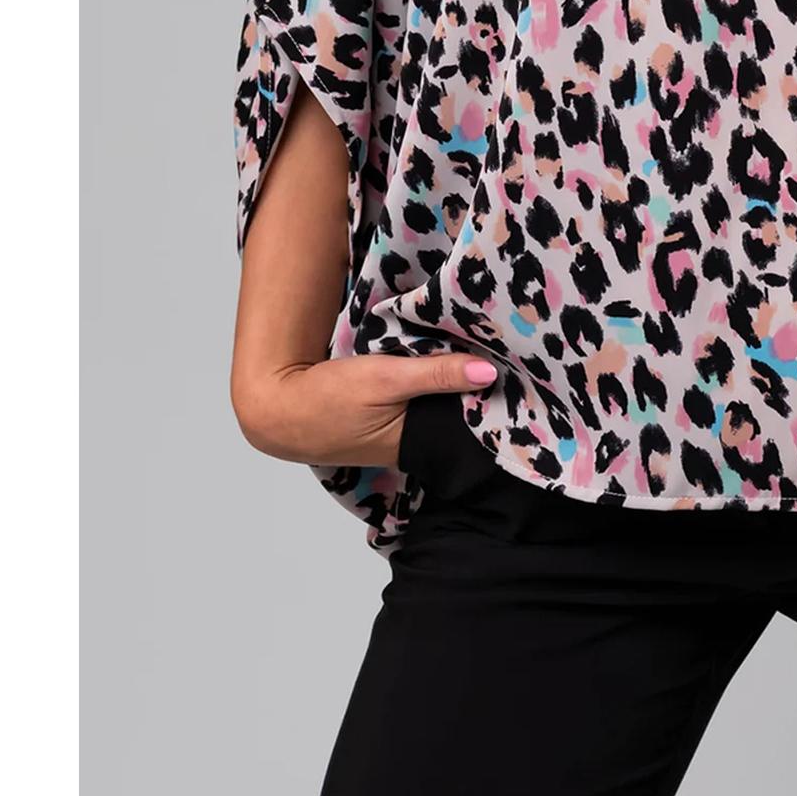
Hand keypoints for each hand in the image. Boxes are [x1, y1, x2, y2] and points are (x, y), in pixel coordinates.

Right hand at [236, 351, 498, 472]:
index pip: (469, 423)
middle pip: (456, 415)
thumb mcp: (386, 379)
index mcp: (417, 444)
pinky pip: (419, 401)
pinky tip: (444, 357)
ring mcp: (397, 432)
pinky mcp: (383, 417)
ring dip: (454, 383)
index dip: (492, 400)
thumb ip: (435, 374)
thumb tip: (490, 372)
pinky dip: (432, 382)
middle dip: (477, 390)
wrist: (277, 408)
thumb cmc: (328, 399)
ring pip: (438, 407)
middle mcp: (411, 443)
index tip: (519, 372)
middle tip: (509, 355)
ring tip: (486, 352)